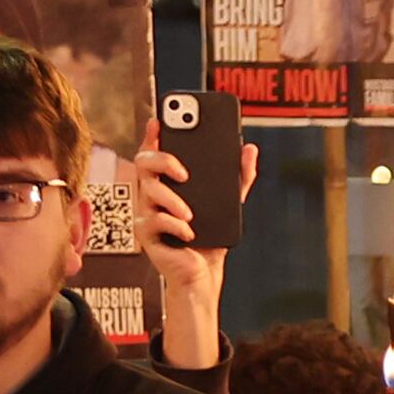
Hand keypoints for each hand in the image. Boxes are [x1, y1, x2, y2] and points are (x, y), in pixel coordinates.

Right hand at [137, 140, 247, 366]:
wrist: (204, 272)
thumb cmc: (210, 235)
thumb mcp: (229, 202)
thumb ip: (239, 176)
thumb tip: (249, 150)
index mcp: (168, 182)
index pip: (155, 151)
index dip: (153, 135)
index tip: (159, 121)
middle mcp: (152, 194)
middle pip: (143, 164)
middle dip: (162, 161)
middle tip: (183, 171)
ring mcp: (147, 213)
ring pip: (147, 193)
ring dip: (171, 200)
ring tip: (190, 213)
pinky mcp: (147, 236)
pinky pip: (154, 222)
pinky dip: (174, 226)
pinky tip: (189, 232)